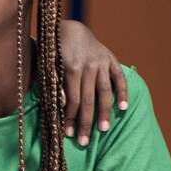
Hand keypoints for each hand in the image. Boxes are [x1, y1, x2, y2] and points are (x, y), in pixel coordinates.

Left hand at [59, 20, 128, 144]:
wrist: (70, 29)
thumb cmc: (54, 53)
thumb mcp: (48, 67)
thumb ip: (54, 85)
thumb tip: (62, 105)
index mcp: (70, 68)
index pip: (71, 100)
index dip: (69, 118)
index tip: (67, 135)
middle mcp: (88, 66)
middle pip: (88, 100)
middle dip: (85, 122)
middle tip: (84, 142)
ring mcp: (101, 62)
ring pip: (104, 92)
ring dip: (104, 113)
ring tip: (104, 130)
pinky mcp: (111, 59)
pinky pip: (119, 78)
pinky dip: (122, 92)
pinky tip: (123, 108)